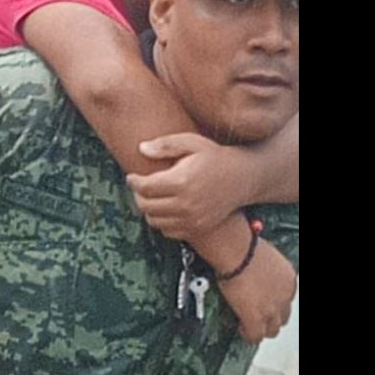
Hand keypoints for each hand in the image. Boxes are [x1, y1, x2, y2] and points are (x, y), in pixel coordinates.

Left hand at [126, 133, 254, 241]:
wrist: (243, 178)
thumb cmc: (215, 157)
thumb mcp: (192, 143)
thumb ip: (165, 145)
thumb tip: (141, 149)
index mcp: (181, 181)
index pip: (144, 188)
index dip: (133, 182)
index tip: (132, 176)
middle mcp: (186, 204)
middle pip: (145, 206)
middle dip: (138, 195)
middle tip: (140, 187)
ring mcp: (192, 219)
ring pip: (154, 221)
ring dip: (148, 209)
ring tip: (153, 197)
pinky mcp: (197, 229)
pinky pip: (167, 231)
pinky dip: (162, 221)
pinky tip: (166, 208)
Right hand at [217, 240, 295, 343]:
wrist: (238, 252)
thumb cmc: (245, 246)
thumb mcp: (261, 257)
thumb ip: (262, 269)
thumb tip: (251, 271)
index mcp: (289, 279)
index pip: (286, 298)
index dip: (274, 302)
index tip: (264, 302)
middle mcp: (285, 296)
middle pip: (283, 317)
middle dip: (271, 318)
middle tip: (257, 316)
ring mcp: (272, 310)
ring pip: (272, 330)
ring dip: (261, 329)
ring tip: (248, 325)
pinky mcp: (256, 319)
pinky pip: (255, 336)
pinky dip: (248, 335)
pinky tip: (240, 329)